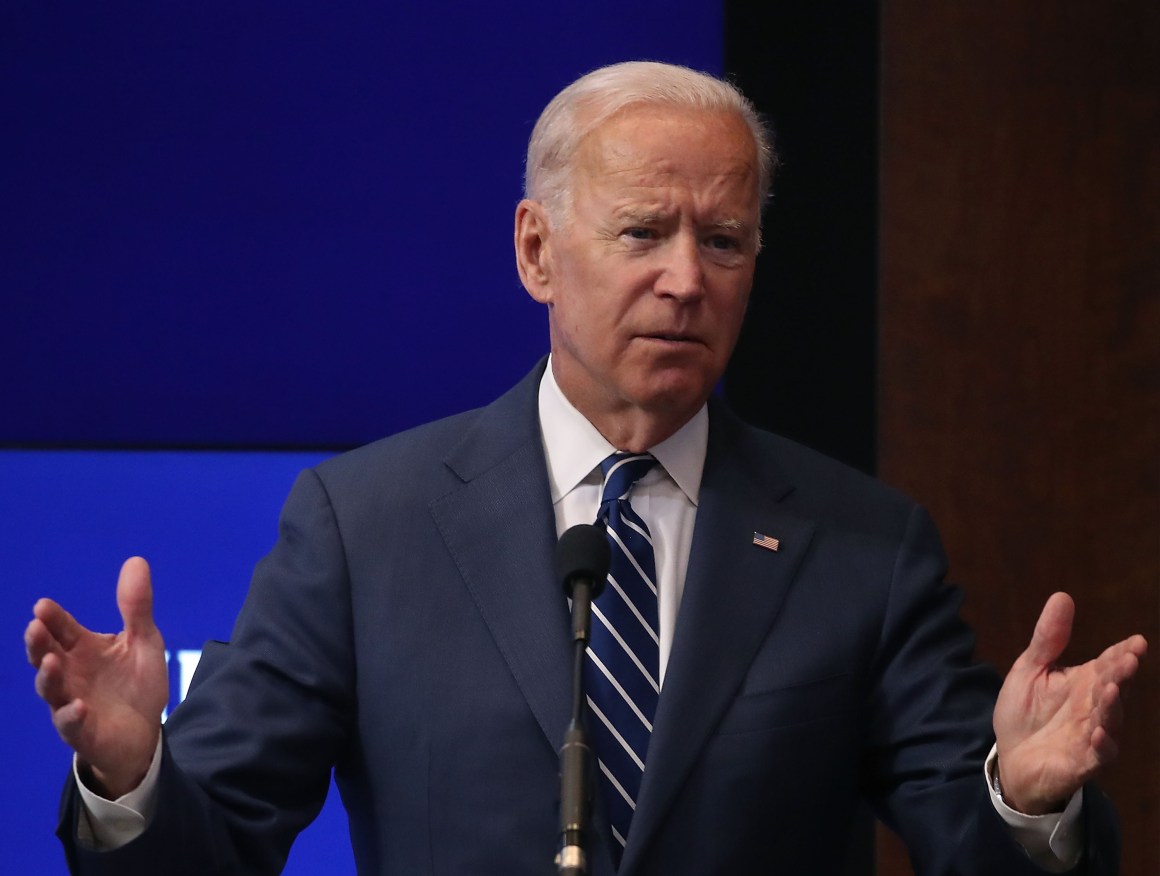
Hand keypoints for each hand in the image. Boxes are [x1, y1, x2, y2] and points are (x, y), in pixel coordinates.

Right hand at [25, 557, 168, 798]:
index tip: (43, 606)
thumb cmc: (136, 683)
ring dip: (47, 676)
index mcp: (82, 649)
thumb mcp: (143, 640)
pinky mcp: (81, 730)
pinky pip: (70, 724)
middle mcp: (70, 673)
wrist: (144, 730)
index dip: (53, 618)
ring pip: (51, 689)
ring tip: (49, 662)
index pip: (62, 629)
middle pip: (45, 655)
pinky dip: (71, 715)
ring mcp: (71, 701)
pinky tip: (77, 706)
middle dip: (38, 643)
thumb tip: (136, 560)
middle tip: (35, 627)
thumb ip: (137, 606)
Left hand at [993, 592, 1146, 813]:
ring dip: (1112, 705)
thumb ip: (1047, 638)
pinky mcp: (1082, 762)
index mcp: (1084, 682)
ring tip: (1111, 689)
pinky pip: (1098, 755)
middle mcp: (1094, 706)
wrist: (1010, 757)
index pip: (1108, 664)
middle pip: (1113, 688)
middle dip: (1121, 674)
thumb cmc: (1025, 712)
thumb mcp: (1031, 670)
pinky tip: (1099, 733)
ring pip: (1109, 719)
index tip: (1136, 641)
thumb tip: (1062, 596)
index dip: (1122, 653)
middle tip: (1128, 659)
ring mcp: (1091, 735)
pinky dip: (1101, 744)